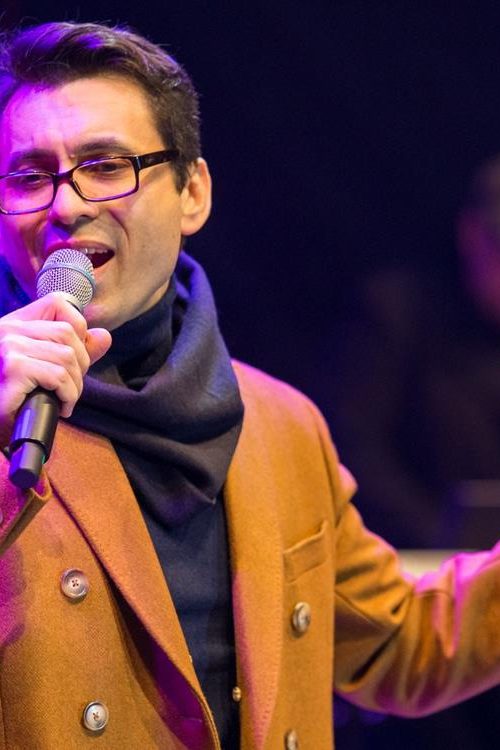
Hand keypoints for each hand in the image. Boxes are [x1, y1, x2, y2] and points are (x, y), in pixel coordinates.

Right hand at [0, 292, 110, 446]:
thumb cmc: (15, 398)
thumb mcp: (45, 368)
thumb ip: (75, 351)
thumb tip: (104, 336)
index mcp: (15, 323)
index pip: (58, 303)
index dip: (78, 329)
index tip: (72, 359)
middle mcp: (9, 329)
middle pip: (68, 333)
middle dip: (80, 365)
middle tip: (69, 388)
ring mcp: (10, 347)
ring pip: (67, 357)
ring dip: (74, 386)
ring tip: (64, 400)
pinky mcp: (14, 369)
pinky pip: (59, 376)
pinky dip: (68, 395)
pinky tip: (60, 408)